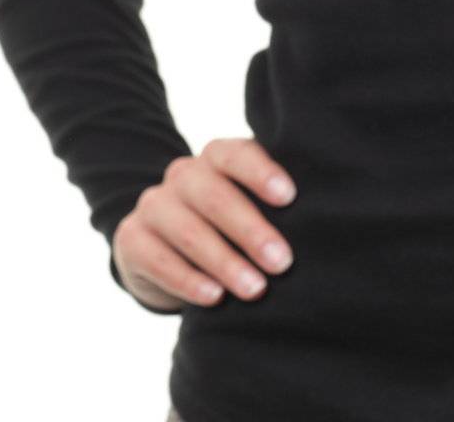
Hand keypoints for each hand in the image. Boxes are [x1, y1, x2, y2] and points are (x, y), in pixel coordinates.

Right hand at [111, 137, 296, 310]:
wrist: (165, 244)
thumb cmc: (231, 220)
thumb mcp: (250, 201)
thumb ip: (275, 199)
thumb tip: (322, 213)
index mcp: (215, 156)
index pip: (236, 154)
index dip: (261, 173)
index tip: (290, 197)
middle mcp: (182, 174)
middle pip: (214, 197)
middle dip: (251, 231)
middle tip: (283, 263)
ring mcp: (153, 205)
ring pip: (188, 231)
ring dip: (225, 262)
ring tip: (256, 289)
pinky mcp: (131, 239)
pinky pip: (159, 260)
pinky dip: (189, 281)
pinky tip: (214, 298)